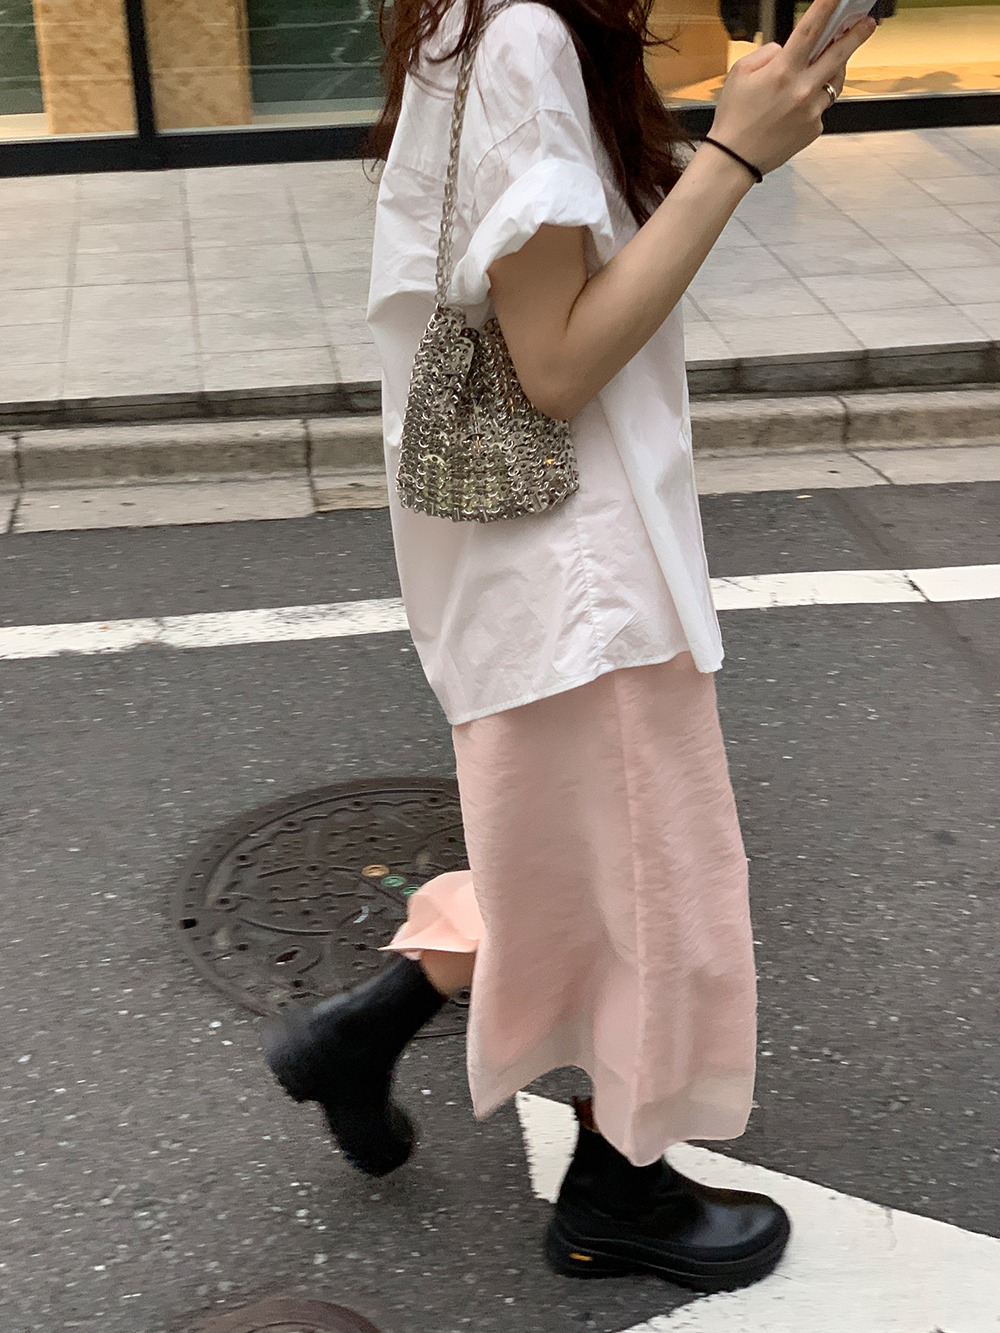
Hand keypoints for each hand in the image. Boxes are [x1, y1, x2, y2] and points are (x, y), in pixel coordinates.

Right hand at [707, 0, 876, 176]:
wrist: (735, 160)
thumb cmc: (734, 119)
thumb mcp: (740, 73)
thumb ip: (768, 53)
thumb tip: (787, 49)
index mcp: (782, 71)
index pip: (810, 29)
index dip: (827, 7)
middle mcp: (801, 90)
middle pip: (838, 53)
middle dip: (856, 34)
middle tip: (867, 23)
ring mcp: (811, 110)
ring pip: (835, 80)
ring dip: (834, 68)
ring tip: (827, 64)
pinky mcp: (814, 128)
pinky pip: (821, 106)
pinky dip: (814, 100)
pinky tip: (797, 105)